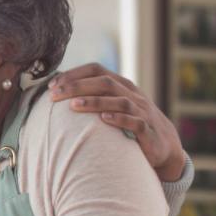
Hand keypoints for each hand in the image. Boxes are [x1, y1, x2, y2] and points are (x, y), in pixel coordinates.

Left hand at [49, 64, 185, 181]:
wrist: (163, 145)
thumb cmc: (129, 124)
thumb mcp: (113, 106)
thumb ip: (93, 97)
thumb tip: (58, 93)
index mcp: (121, 85)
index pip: (96, 70)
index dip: (74, 74)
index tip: (52, 85)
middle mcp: (132, 95)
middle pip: (104, 83)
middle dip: (77, 87)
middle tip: (54, 95)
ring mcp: (141, 111)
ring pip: (119, 101)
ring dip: (95, 102)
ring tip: (73, 105)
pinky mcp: (147, 130)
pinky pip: (135, 122)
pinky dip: (119, 119)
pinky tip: (103, 120)